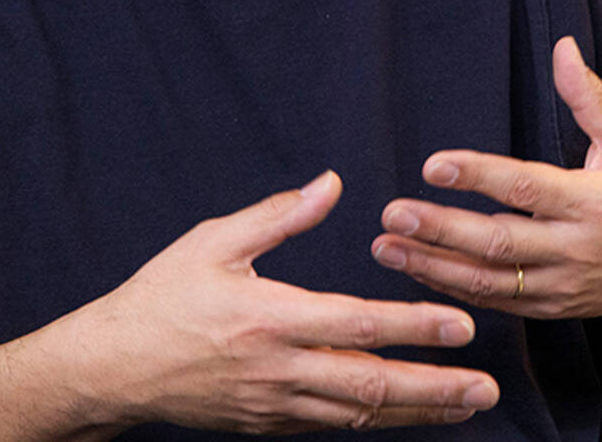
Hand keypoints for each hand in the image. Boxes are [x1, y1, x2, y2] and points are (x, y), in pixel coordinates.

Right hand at [66, 170, 499, 432]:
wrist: (116, 366)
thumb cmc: (163, 295)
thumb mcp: (215, 241)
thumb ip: (280, 215)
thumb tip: (331, 183)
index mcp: (270, 319)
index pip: (359, 326)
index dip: (415, 327)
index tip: (461, 326)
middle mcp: (280, 371)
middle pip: (373, 386)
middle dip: (436, 389)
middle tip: (485, 388)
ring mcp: (275, 406)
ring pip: (360, 415)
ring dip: (417, 412)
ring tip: (464, 406)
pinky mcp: (267, 425)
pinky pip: (332, 425)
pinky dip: (374, 419)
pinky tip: (403, 411)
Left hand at [370, 37, 601, 322]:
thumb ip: (590, 97)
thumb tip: (562, 46)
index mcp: (592, 202)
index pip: (526, 187)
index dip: (477, 176)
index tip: (433, 165)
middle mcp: (574, 249)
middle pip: (497, 242)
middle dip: (440, 228)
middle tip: (392, 213)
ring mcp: (560, 285)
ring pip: (488, 281)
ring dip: (431, 265)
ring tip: (385, 246)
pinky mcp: (549, 308)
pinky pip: (494, 302)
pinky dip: (451, 288)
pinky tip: (414, 269)